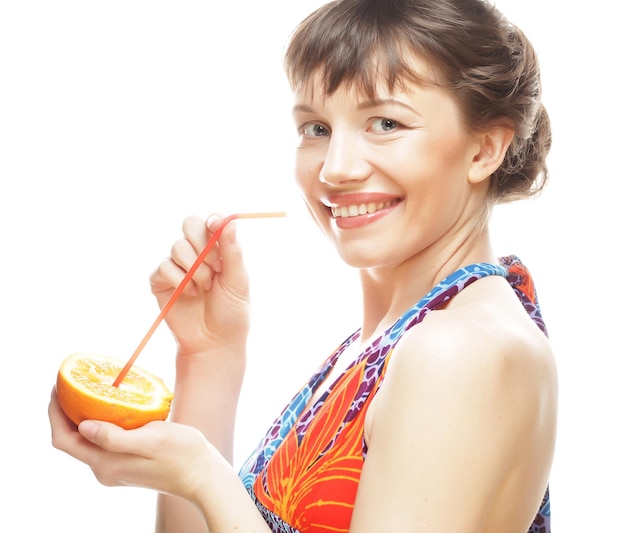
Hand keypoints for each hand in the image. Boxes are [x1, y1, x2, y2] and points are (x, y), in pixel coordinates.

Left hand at [49, 389, 215, 502]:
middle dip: (64, 411)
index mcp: (106, 463)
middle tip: (70, 382)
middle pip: (71, 440)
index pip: (64, 440)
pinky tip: (110, 405)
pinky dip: (99, 422)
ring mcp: (114, 468)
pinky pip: (102, 441)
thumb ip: (116, 437)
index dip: (54, 413)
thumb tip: (83, 426)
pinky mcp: (125, 463)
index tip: (57, 387)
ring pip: (86, 440)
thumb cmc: (182, 455)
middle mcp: (104, 469)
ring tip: (87, 388)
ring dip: (81, 415)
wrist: (202, 475)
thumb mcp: (153, 439)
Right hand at [150, 215, 249, 355]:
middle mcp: (196, 253)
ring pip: (177, 247)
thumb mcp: (238, 281)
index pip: (210, 222)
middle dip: (202, 243)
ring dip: (195, 267)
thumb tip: (230, 223)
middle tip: (216, 267)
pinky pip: (164, 267)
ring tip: (205, 287)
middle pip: (189, 224)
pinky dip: (180, 280)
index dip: (212, 221)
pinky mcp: (160, 281)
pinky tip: (190, 294)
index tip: (216, 226)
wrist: (215, 342)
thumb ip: (233, 252)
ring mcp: (177, 266)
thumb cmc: (231, 312)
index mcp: (217, 250)